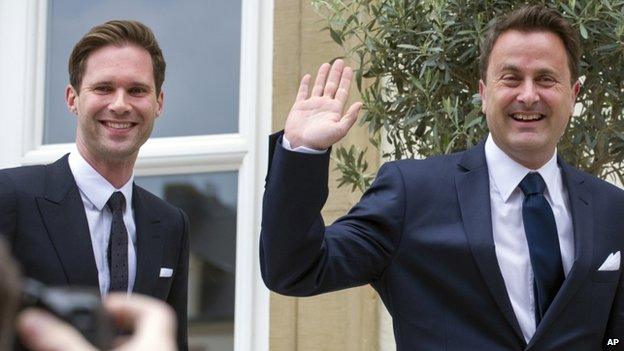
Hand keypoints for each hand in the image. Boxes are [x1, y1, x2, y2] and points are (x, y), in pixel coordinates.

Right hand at [16, 294, 176, 350]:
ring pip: (143, 349)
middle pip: (147, 331)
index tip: (105, 303)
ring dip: (117, 348)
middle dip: (116, 331)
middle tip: (91, 333)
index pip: (155, 309)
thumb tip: (37, 321)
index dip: (130, 301)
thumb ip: (63, 341)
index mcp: (158, 340)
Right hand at [284, 59, 361, 149]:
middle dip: (336, 74)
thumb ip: (350, 117)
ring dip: (322, 76)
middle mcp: (324, 106)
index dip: (346, 80)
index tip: (349, 69)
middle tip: (340, 61)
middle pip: (332, 86)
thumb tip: (361, 103)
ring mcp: (312, 105)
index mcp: (334, 110)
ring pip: (318, 87)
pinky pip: (303, 93)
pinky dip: (305, 84)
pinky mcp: (299, 107)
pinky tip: (308, 76)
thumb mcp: (339, 130)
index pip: (342, 91)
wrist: (301, 145)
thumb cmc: (320, 140)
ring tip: (326, 64)